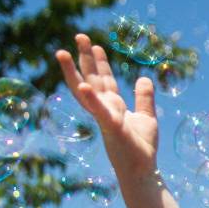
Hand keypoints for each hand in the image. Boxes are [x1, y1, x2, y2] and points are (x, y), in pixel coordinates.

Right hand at [55, 34, 158, 177]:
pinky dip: (91, 99)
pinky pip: (99, 112)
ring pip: (86, 92)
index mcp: (113, 107)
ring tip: (61, 54)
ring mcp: (105, 118)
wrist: (143, 171)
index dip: (99, 63)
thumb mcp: (147, 117)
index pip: (104, 81)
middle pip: (93, 79)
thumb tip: (144, 77)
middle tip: (79, 35)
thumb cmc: (142, 148)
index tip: (96, 46)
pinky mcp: (112, 127)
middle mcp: (105, 110)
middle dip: (85, 58)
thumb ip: (144, 98)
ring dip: (72, 73)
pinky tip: (84, 86)